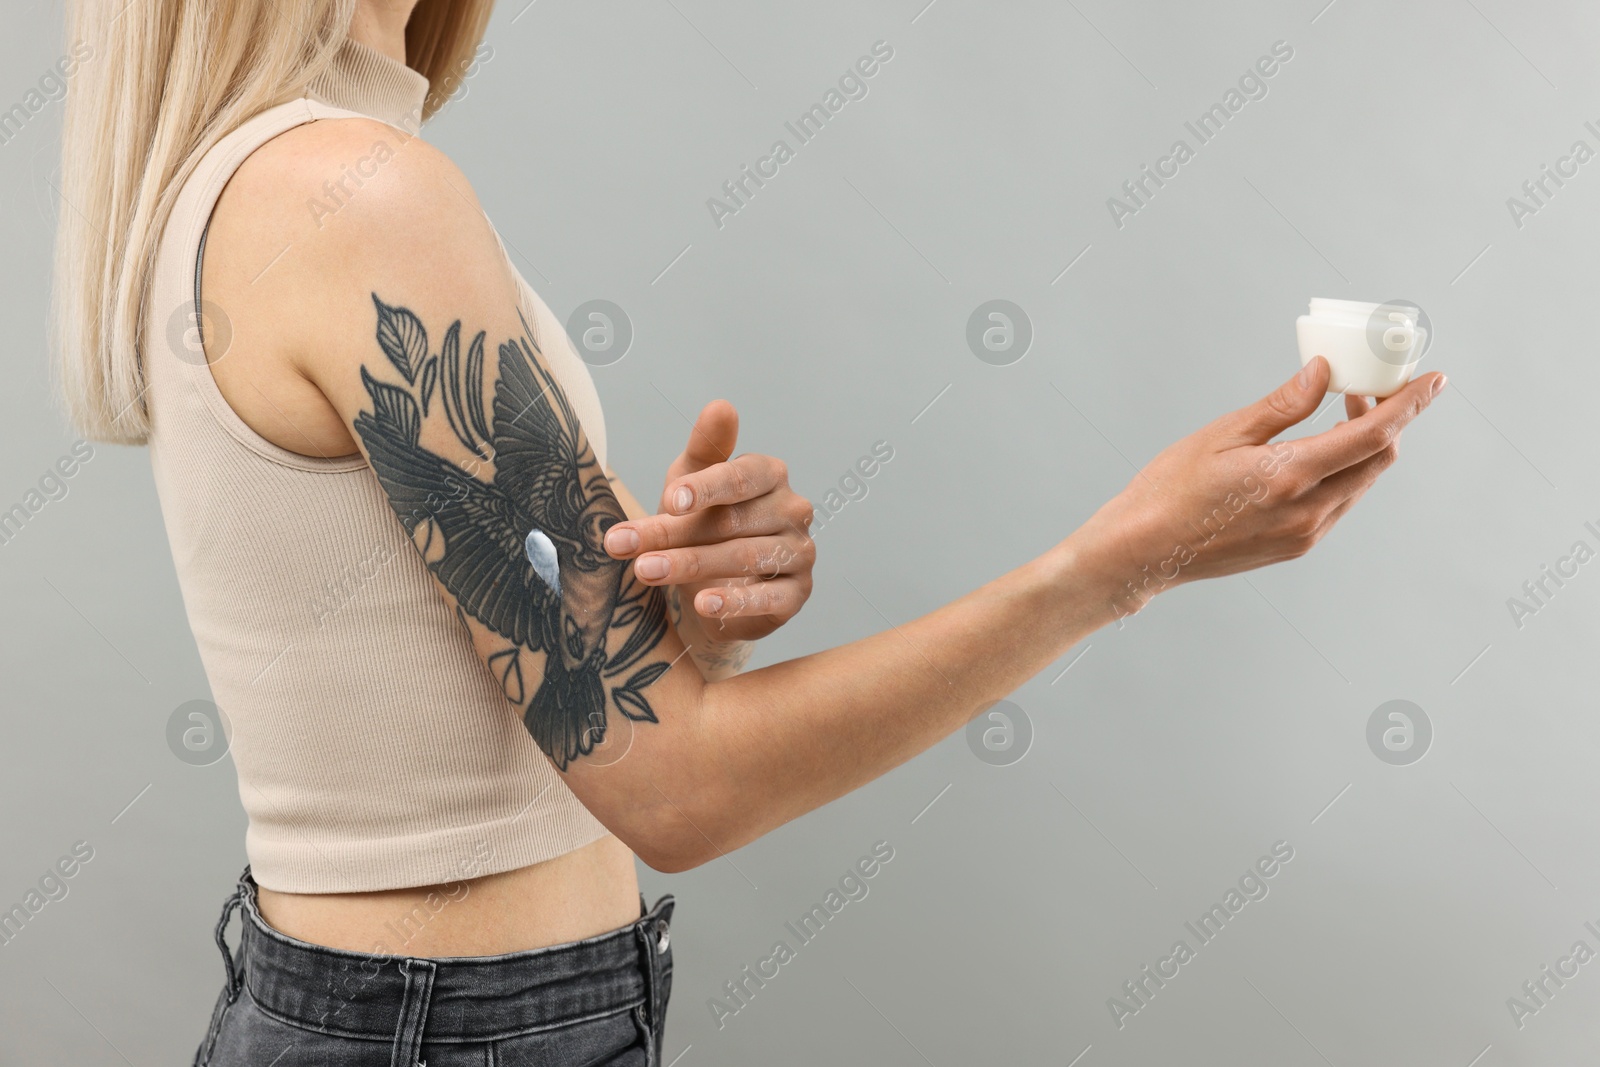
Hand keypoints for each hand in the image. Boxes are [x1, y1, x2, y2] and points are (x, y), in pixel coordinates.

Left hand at [602, 400, 815, 641]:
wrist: (715, 588)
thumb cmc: (703, 526)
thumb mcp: (692, 485)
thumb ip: (704, 449)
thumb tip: (721, 406)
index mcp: (770, 475)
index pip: (741, 476)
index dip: (705, 488)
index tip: (669, 501)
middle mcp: (793, 510)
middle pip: (732, 521)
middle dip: (674, 534)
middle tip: (624, 545)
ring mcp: (799, 552)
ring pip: (745, 557)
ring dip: (691, 565)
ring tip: (647, 571)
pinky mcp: (797, 593)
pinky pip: (769, 598)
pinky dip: (735, 602)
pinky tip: (704, 605)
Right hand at [1069, 357, 1445, 617]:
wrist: (1143, 552)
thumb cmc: (1168, 492)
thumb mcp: (1221, 435)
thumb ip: (1281, 406)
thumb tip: (1322, 375)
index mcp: (1290, 475)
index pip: (1374, 434)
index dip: (1411, 404)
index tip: (1433, 381)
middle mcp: (1308, 510)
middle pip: (1378, 460)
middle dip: (1386, 420)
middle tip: (1364, 389)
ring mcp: (1304, 534)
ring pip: (1360, 483)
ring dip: (1361, 448)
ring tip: (1335, 416)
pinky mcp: (1295, 546)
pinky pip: (1337, 503)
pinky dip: (1340, 473)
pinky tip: (1313, 455)